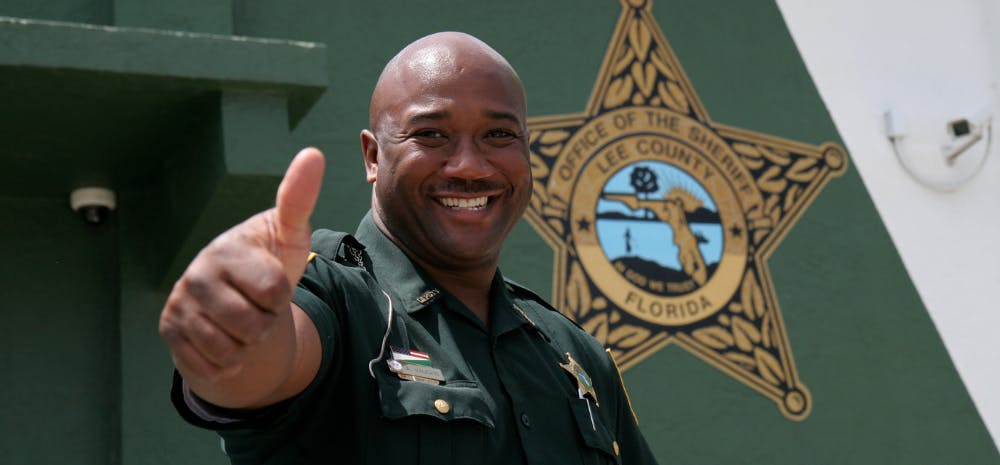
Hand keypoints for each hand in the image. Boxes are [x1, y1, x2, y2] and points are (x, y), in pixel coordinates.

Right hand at [159, 147, 324, 387]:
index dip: (282, 296)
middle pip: (253, 326)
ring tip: (241, 321)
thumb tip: (313, 153)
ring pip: (231, 350)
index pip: (273, 292)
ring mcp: (179, 305)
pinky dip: (226, 362)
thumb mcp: (289, 234)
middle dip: (265, 324)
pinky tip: (224, 340)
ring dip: (246, 345)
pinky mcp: (170, 333)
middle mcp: (196, 275)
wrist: (233, 297)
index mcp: (227, 249)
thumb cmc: (268, 261)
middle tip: (256, 305)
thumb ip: (298, 199)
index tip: (272, 283)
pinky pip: (211, 367)